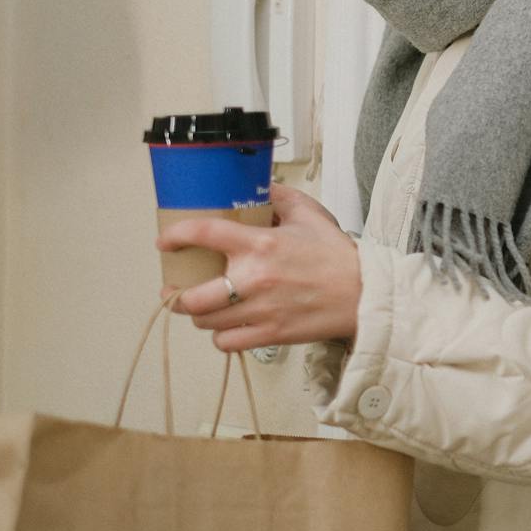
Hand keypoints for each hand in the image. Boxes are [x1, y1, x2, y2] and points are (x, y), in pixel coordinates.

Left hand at [157, 182, 360, 352]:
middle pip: (191, 297)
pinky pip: (226, 343)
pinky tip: (229, 327)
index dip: (176, 236)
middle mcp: (254, 279)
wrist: (364, 293)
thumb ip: (279, 197)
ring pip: (205, 322)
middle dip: (176, 296)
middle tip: (177, 291)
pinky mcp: (269, 334)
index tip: (166, 242)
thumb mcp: (310, 215)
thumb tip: (258, 187)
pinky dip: (222, 337)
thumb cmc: (337, 255)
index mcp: (261, 244)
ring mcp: (259, 310)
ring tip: (206, 309)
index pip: (204, 234)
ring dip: (200, 316)